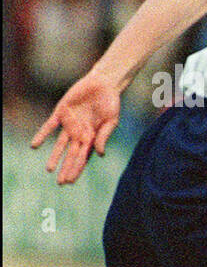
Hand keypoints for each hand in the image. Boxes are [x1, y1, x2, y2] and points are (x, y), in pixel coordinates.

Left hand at [31, 70, 122, 184]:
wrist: (102, 84)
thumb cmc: (111, 103)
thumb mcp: (111, 121)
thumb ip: (104, 137)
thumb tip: (100, 154)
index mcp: (92, 137)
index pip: (83, 157)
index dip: (77, 169)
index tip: (71, 181)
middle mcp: (80, 133)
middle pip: (71, 154)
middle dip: (66, 168)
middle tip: (61, 182)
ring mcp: (69, 124)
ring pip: (60, 144)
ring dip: (55, 156)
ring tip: (49, 169)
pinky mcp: (61, 113)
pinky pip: (49, 126)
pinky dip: (42, 135)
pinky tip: (35, 146)